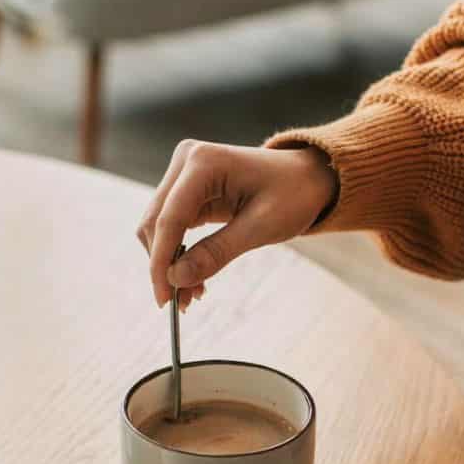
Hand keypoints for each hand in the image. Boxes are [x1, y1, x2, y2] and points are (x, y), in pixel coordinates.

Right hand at [137, 140, 337, 308]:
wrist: (308, 177)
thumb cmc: (293, 194)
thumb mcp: (261, 227)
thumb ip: (217, 252)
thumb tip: (177, 279)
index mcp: (204, 162)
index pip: (169, 218)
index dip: (161, 262)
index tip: (164, 299)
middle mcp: (187, 161)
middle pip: (155, 222)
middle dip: (164, 265)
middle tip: (180, 303)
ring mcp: (184, 173)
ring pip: (158, 227)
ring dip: (169, 262)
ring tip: (192, 294)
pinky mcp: (187, 189)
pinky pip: (171, 226)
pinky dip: (178, 254)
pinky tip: (194, 277)